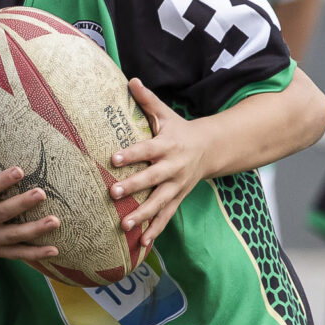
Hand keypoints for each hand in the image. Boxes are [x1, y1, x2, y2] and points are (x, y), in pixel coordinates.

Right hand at [0, 132, 58, 264]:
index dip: (1, 182)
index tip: (19, 170)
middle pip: (2, 214)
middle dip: (22, 204)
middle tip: (42, 193)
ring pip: (14, 236)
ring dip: (35, 230)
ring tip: (55, 221)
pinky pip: (18, 254)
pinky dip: (36, 254)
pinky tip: (55, 251)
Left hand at [109, 77, 225, 252]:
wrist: (211, 149)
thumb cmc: (180, 130)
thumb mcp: (166, 114)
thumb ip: (147, 100)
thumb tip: (131, 79)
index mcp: (167, 146)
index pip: (146, 150)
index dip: (131, 154)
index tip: (113, 158)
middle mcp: (172, 168)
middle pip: (152, 180)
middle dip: (134, 187)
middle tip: (114, 193)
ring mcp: (176, 186)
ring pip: (159, 203)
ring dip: (143, 216)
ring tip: (126, 226)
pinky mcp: (178, 199)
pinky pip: (166, 217)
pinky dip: (155, 231)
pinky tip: (142, 245)